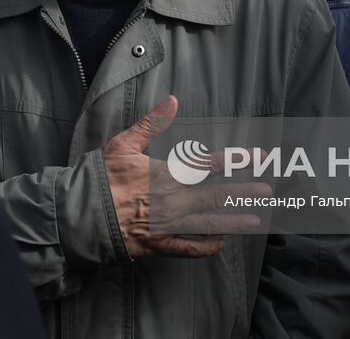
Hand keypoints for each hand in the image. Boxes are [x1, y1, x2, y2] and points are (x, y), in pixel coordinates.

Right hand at [103, 95, 269, 257]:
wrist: (81, 214)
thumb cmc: (100, 177)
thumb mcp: (124, 143)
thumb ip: (152, 123)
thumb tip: (172, 100)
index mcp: (166, 174)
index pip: (208, 165)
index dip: (235, 160)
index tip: (256, 157)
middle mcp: (172, 201)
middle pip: (216, 196)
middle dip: (244, 193)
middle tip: (268, 191)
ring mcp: (167, 225)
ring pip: (208, 224)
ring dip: (233, 221)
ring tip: (255, 220)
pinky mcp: (157, 244)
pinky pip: (187, 249)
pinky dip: (204, 248)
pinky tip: (219, 245)